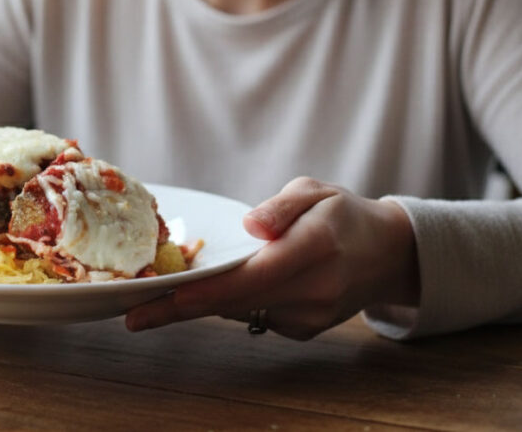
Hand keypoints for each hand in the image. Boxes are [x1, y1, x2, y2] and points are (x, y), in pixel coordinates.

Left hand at [125, 176, 418, 339]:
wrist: (387, 253)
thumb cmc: (342, 213)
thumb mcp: (314, 190)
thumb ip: (281, 206)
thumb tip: (251, 226)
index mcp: (316, 248)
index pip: (254, 276)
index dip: (208, 290)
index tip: (170, 296)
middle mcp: (315, 290)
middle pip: (238, 303)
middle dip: (183, 309)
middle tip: (134, 315)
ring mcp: (312, 316)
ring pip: (242, 312)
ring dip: (200, 305)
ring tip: (155, 300)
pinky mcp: (305, 330)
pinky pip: (256, 316)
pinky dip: (231, 303)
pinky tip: (216, 288)